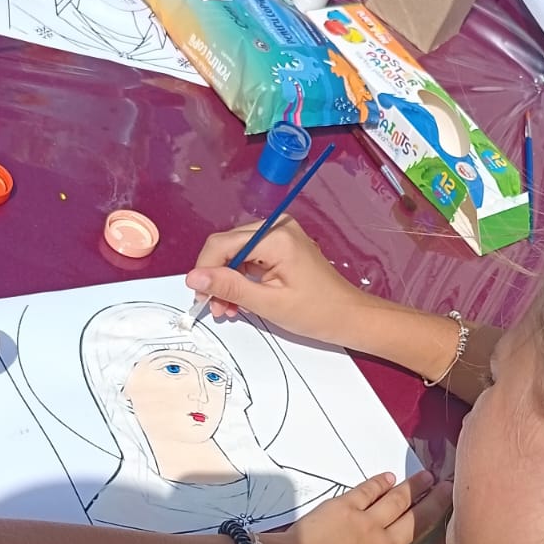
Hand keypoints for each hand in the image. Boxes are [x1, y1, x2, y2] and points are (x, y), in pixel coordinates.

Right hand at [186, 219, 369, 346]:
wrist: (349, 316)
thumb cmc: (317, 312)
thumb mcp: (268, 303)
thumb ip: (230, 287)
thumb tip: (193, 277)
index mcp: (276, 237)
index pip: (222, 244)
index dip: (205, 270)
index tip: (200, 296)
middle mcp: (276, 227)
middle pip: (227, 246)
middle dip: (216, 278)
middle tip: (214, 307)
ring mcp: (280, 235)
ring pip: (235, 253)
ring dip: (227, 281)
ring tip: (227, 309)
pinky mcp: (282, 246)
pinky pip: (249, 258)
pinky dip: (241, 279)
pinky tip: (240, 300)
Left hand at [265, 471, 452, 543]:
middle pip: (418, 523)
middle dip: (436, 505)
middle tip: (448, 490)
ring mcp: (367, 525)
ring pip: (399, 501)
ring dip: (415, 487)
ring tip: (428, 476)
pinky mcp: (346, 506)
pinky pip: (369, 491)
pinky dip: (380, 483)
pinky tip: (389, 477)